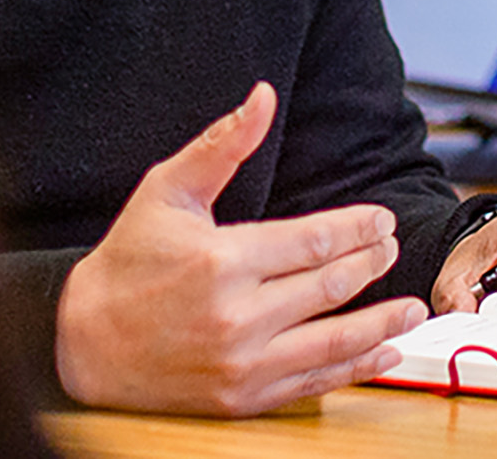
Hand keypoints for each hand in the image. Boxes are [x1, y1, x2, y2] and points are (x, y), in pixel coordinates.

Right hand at [51, 83, 430, 414]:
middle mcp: (237, 316)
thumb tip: (262, 97)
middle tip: (393, 249)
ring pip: (332, 341)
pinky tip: (382, 353)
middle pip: (330, 287)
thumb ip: (221, 145)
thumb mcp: (167, 191)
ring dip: (381, 323)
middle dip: (372, 265)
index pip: (314, 241)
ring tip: (414, 307)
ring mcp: (241, 363)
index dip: (357, 228)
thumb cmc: (126, 264)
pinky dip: (354, 368)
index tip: (380, 220)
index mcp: (223, 261)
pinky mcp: (241, 399)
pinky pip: (311, 383)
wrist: (82, 344)